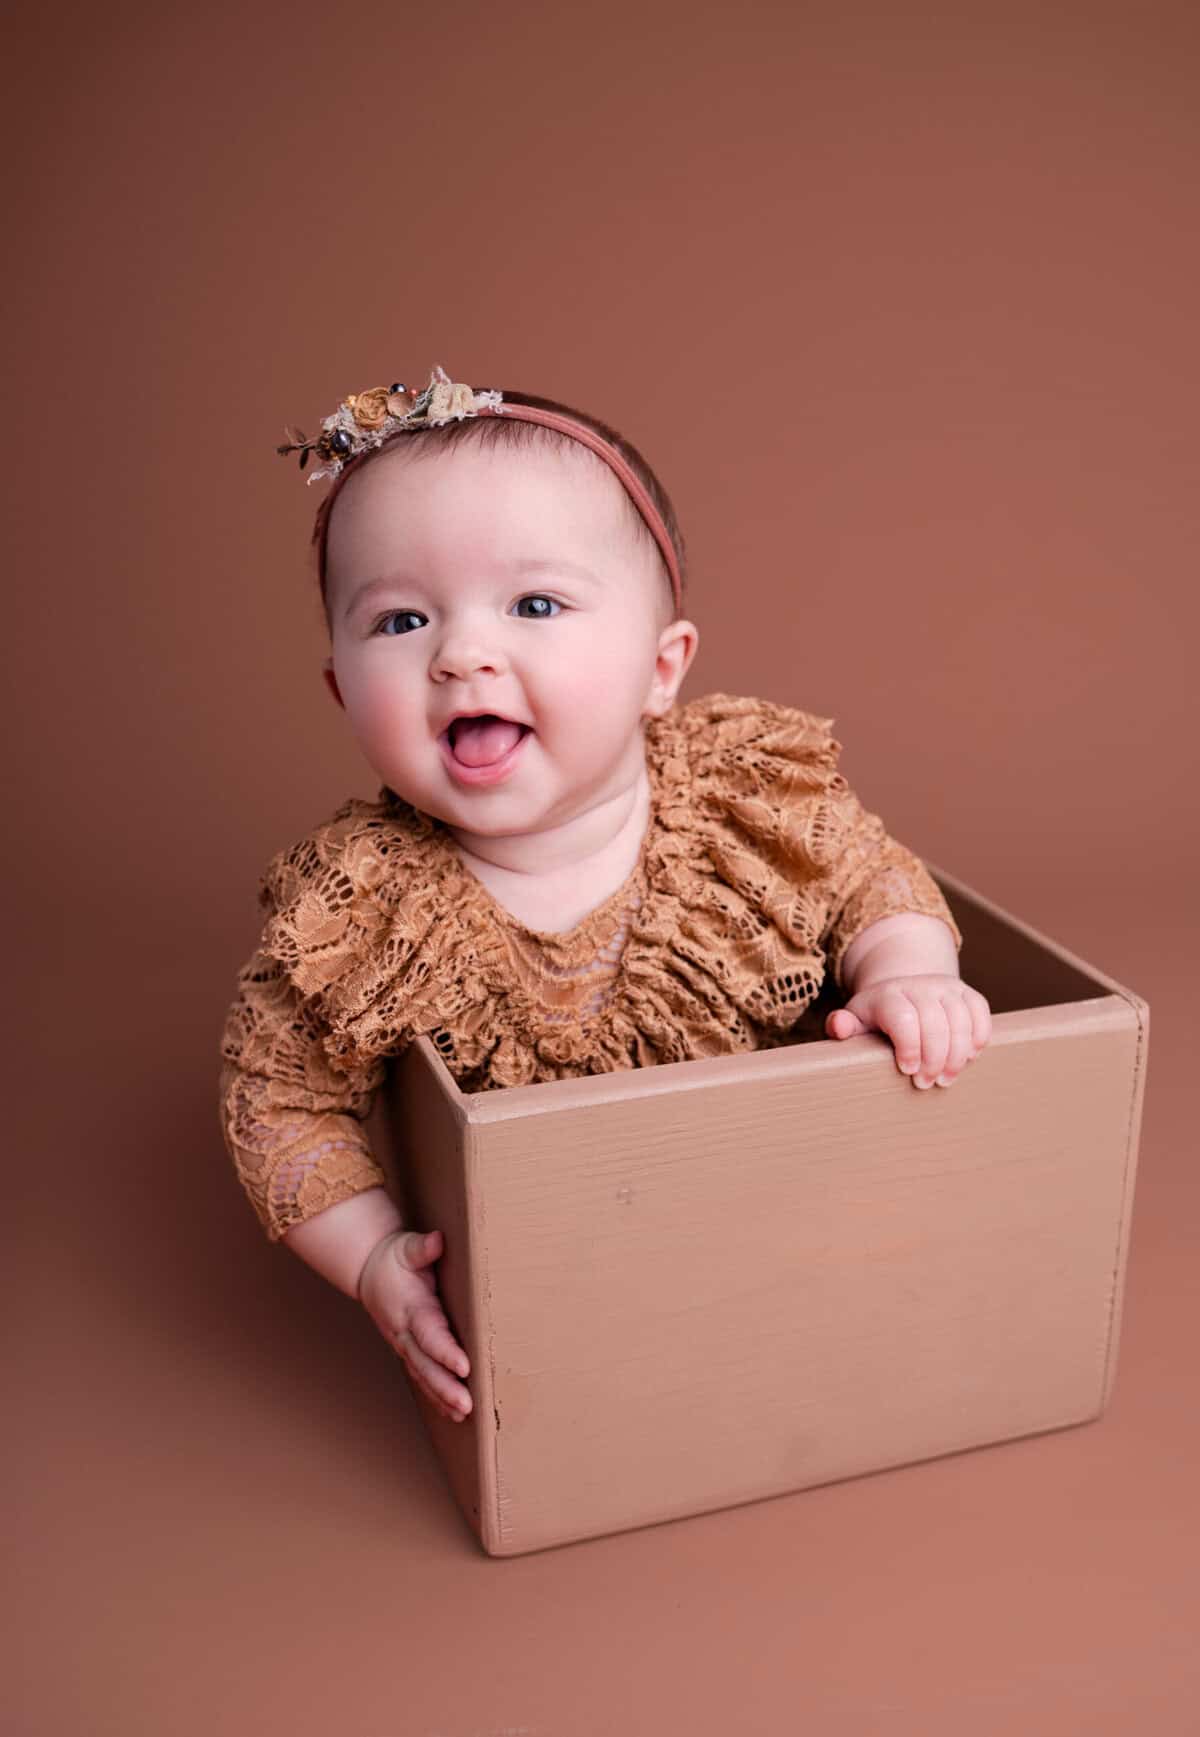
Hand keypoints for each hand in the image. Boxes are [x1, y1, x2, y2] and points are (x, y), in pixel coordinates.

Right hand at [357, 1229, 472, 1422]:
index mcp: (411, 1308)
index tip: (464, 1366)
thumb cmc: (392, 1259)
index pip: (429, 1334)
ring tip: (463, 1413)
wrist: (368, 1270)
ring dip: (441, 1396)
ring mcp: (404, 1344)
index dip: (445, 1352)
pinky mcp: (407, 1350)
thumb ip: (422, 1248)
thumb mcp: (406, 1247)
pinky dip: (435, 1395)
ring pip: (422, 1375)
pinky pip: (421, 1376)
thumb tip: (437, 1241)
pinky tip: (451, 1411)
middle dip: (445, 1386)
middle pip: (425, 1364)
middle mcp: (405, 1332)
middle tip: (466, 1404)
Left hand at [824, 974, 991, 1087]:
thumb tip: (839, 1027)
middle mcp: (919, 986)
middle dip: (934, 1059)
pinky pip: (980, 1011)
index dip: (909, 1047)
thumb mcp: (856, 1021)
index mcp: (888, 995)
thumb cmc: (877, 1017)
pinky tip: (969, 1057)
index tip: (908, 1071)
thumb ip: (844, 1026)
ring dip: (957, 1054)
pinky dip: (979, 1036)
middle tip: (927, 1084)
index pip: (903, 1018)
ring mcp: (945, 987)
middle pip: (935, 1023)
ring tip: (947, 1078)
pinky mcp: (966, 992)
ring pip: (960, 1019)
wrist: (903, 991)